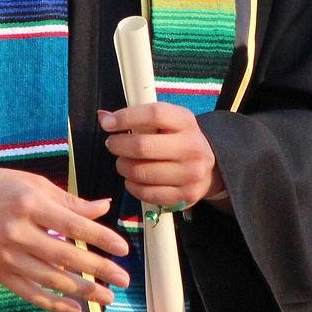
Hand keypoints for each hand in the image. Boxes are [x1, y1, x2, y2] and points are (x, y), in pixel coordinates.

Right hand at [0, 168, 129, 311]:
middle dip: (99, 270)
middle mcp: (17, 232)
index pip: (74, 224)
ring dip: (82, 291)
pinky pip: (30, 294)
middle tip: (124, 280)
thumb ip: (68, 200)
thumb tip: (102, 208)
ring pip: (51, 280)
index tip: (123, 249)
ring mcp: (6, 256)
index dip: (101, 238)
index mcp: (29, 204)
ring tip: (107, 297)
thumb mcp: (33, 183)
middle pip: (66, 256)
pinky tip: (76, 309)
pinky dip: (53, 304)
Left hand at [100, 104, 222, 209]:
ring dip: (123, 167)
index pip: (154, 115)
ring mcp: (190, 174)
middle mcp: (192, 147)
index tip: (108, 123)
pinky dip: (132, 185)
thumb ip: (136, 117)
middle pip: (142, 147)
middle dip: (118, 145)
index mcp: (186, 122)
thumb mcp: (166, 121)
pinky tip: (133, 178)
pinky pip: (145, 193)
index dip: (126, 117)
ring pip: (140, 172)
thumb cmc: (178, 140)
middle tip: (112, 144)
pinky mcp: (184, 196)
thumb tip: (103, 117)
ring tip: (123, 162)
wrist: (209, 168)